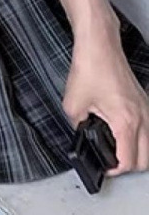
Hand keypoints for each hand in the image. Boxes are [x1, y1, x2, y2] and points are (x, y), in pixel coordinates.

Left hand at [63, 28, 148, 177]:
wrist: (99, 45)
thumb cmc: (90, 67)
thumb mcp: (73, 103)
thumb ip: (78, 125)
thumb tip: (82, 133)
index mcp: (126, 122)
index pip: (129, 161)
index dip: (114, 169)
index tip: (104, 167)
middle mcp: (142, 118)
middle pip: (146, 160)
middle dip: (128, 165)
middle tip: (111, 161)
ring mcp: (146, 109)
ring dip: (136, 152)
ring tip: (117, 149)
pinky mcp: (143, 101)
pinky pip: (148, 129)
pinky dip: (139, 136)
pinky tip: (123, 132)